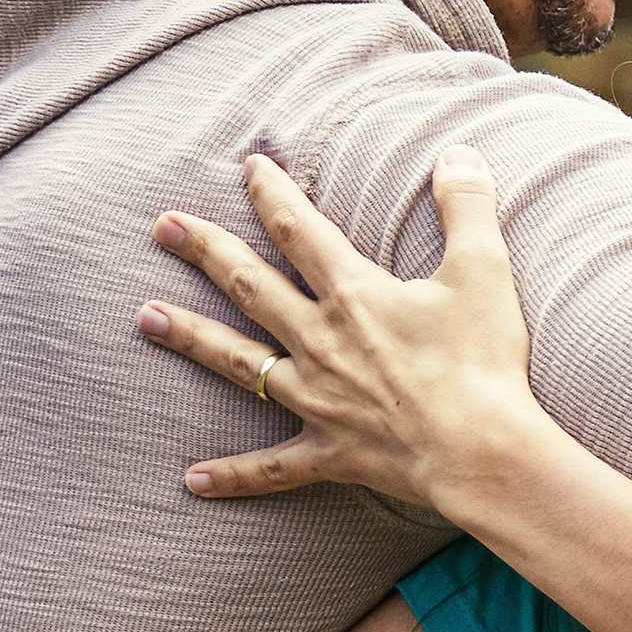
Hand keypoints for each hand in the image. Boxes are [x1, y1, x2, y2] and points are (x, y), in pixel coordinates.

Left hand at [137, 149, 545, 516]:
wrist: (481, 452)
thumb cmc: (484, 364)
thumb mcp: (484, 272)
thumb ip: (466, 206)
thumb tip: (458, 151)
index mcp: (354, 295)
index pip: (301, 232)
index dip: (273, 194)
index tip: (248, 166)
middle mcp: (320, 341)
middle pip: (249, 286)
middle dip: (205, 250)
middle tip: (163, 226)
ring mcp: (317, 399)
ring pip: (239, 362)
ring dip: (191, 338)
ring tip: (146, 317)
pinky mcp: (328, 452)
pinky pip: (271, 467)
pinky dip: (234, 474)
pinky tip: (193, 480)